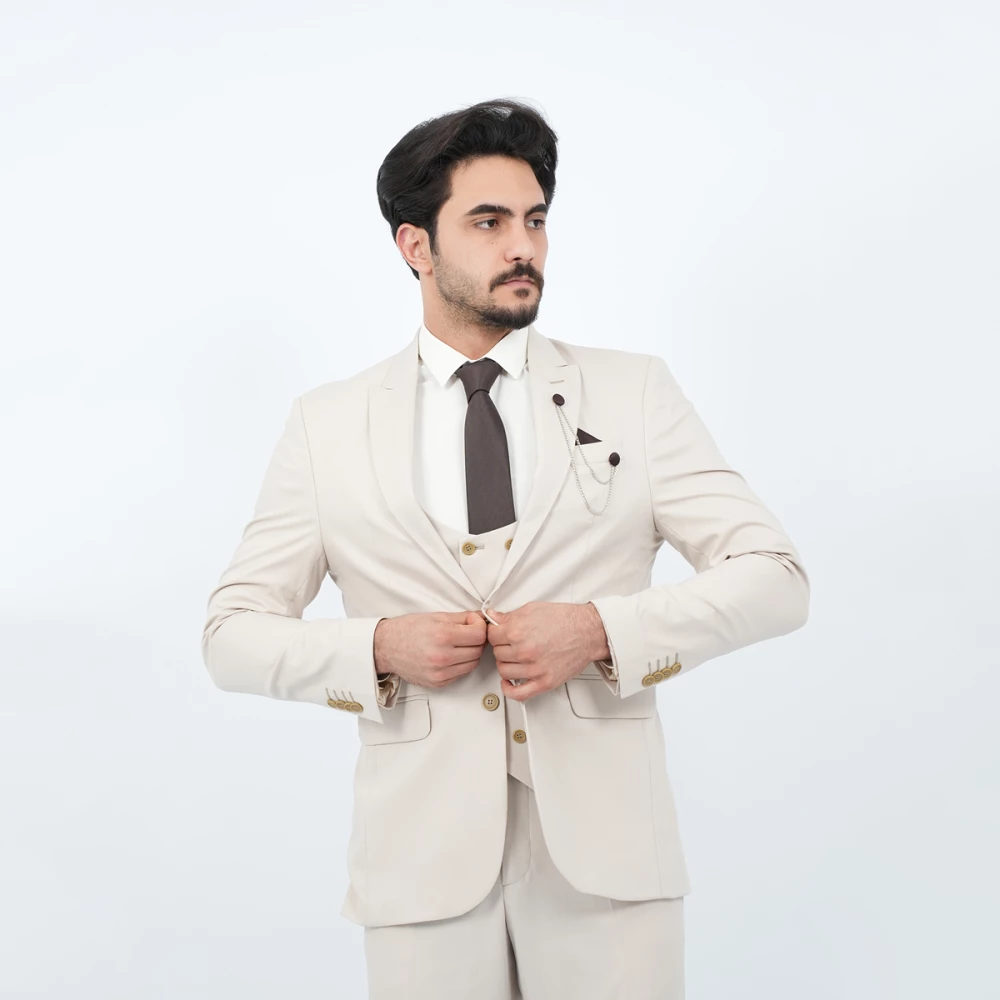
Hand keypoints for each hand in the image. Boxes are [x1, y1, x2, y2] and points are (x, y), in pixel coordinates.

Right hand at [374, 611, 487, 688]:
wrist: (387, 647)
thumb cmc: (408, 630)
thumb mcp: (436, 616)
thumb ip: (462, 617)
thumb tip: (481, 618)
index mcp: (442, 635)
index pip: (479, 634)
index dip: (480, 626)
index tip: (474, 623)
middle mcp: (442, 656)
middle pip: (478, 650)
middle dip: (477, 639)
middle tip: (468, 633)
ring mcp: (440, 672)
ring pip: (472, 663)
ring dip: (471, 653)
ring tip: (459, 644)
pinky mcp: (438, 682)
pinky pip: (461, 673)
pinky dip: (461, 664)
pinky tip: (452, 655)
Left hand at [485, 601, 604, 700]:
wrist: (588, 632)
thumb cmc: (565, 620)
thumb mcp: (533, 609)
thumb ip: (509, 615)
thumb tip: (492, 617)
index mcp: (518, 632)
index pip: (491, 636)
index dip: (495, 633)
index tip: (500, 633)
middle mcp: (525, 651)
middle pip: (497, 653)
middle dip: (503, 647)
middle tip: (511, 643)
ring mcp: (534, 669)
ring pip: (504, 671)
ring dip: (506, 664)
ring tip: (515, 657)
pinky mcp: (544, 682)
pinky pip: (518, 694)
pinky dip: (508, 689)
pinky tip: (509, 681)